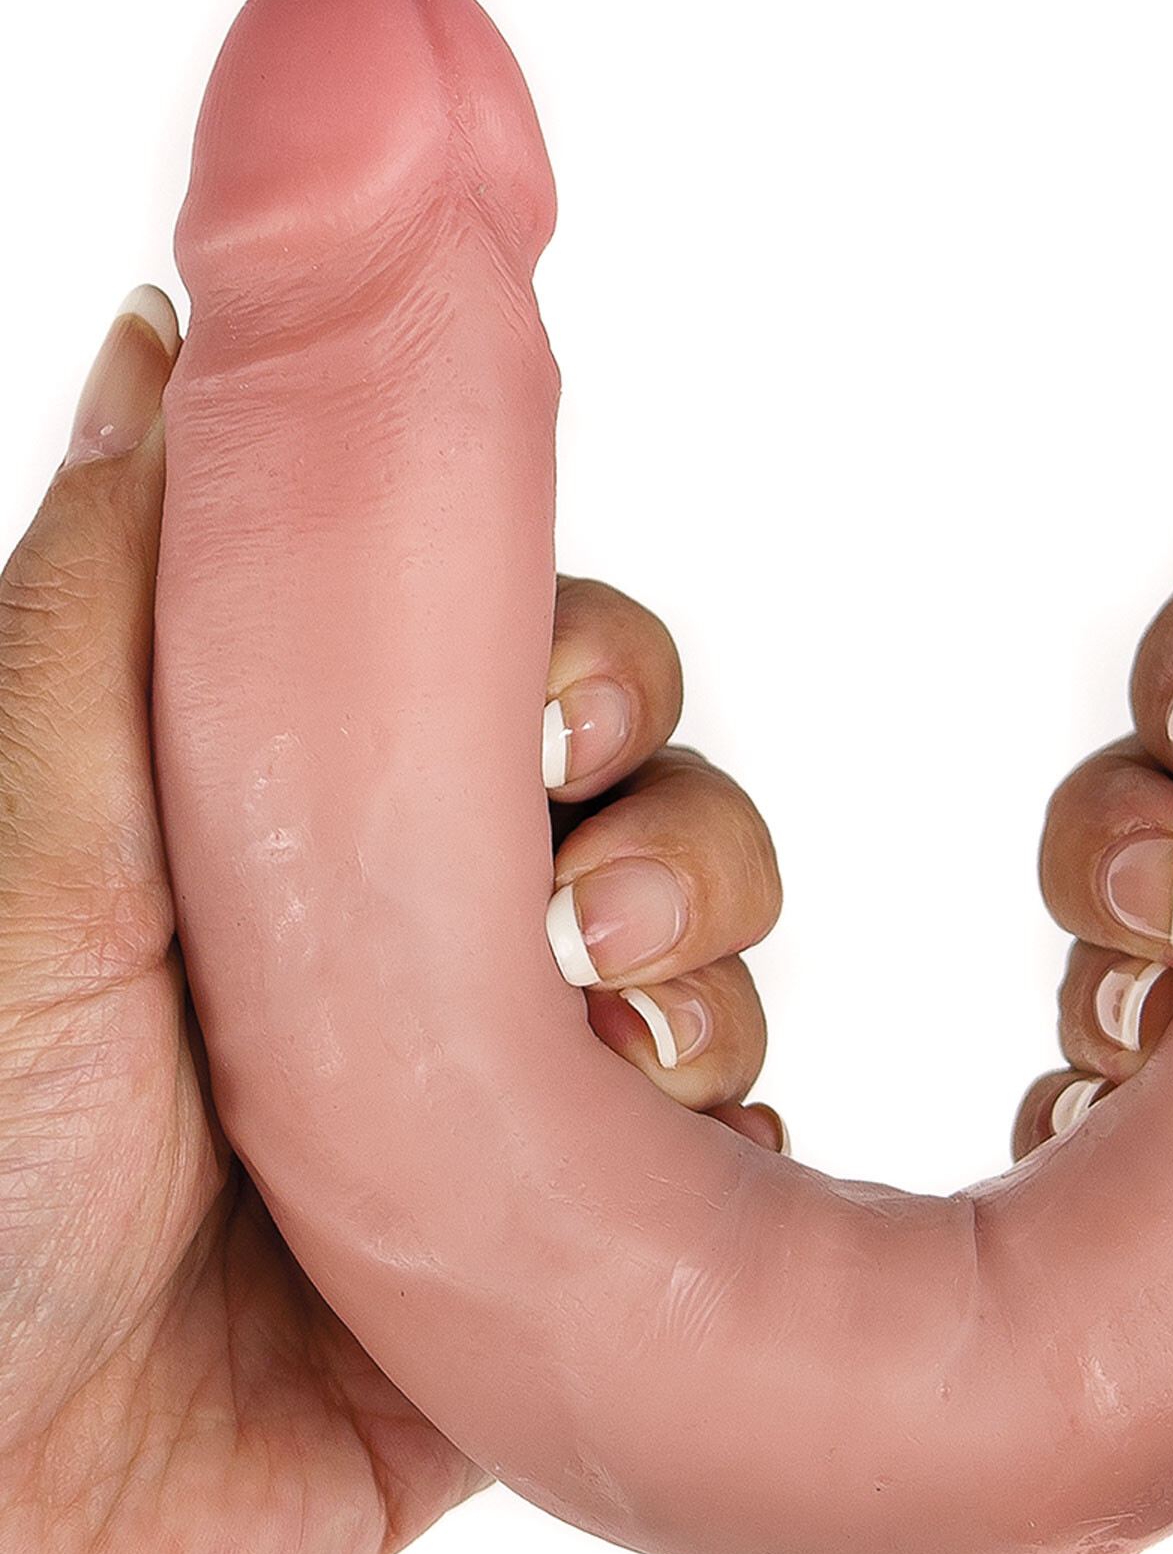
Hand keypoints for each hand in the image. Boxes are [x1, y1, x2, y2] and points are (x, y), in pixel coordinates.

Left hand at [0, 290, 781, 1553]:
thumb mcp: (21, 841)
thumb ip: (118, 591)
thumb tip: (166, 327)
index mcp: (309, 806)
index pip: (522, 655)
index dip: (580, 663)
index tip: (552, 731)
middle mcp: (420, 922)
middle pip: (653, 787)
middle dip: (664, 833)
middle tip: (573, 929)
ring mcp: (504, 1075)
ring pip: (710, 954)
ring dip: (695, 989)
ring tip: (595, 1065)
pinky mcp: (566, 1226)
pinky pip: (721, 1132)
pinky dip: (717, 1136)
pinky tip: (648, 1177)